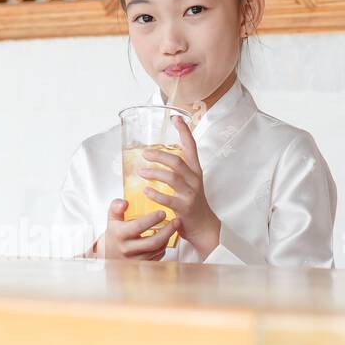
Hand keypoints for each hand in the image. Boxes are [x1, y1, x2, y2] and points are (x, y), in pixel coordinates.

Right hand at [92, 199, 178, 259]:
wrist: (109, 253)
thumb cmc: (114, 232)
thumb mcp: (112, 218)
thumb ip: (116, 206)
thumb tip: (125, 203)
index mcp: (120, 234)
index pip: (138, 226)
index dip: (152, 219)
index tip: (162, 213)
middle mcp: (127, 248)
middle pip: (153, 242)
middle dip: (168, 231)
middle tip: (176, 221)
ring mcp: (135, 259)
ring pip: (157, 250)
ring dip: (168, 238)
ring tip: (173, 227)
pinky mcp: (142, 264)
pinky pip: (157, 256)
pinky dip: (164, 246)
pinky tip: (166, 238)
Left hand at [139, 114, 220, 257]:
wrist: (203, 226)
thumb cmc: (192, 203)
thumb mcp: (188, 183)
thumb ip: (176, 171)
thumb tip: (157, 157)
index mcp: (195, 171)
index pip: (191, 147)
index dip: (184, 131)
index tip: (176, 117)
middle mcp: (194, 179)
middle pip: (177, 161)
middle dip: (160, 155)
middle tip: (145, 153)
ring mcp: (190, 194)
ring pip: (172, 178)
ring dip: (154, 173)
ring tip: (141, 171)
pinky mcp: (185, 208)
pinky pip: (168, 199)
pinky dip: (156, 194)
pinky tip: (146, 190)